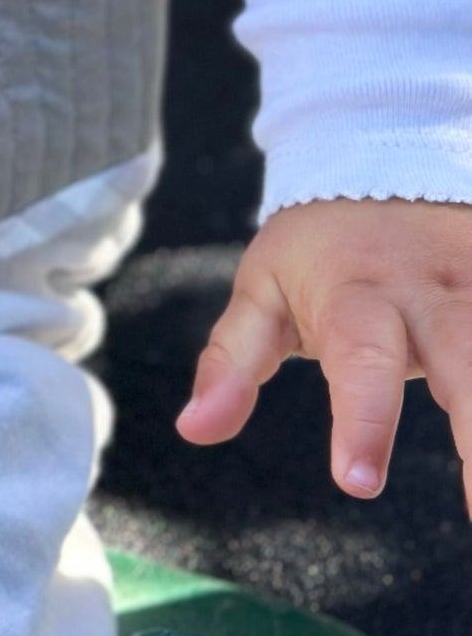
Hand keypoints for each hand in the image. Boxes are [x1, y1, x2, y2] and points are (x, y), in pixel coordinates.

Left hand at [177, 198, 471, 506]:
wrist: (382, 154)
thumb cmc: (319, 246)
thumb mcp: (263, 289)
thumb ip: (233, 362)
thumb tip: (192, 430)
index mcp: (361, 295)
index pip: (359, 359)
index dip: (361, 418)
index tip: (356, 481)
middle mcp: (437, 292)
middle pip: (469, 360)